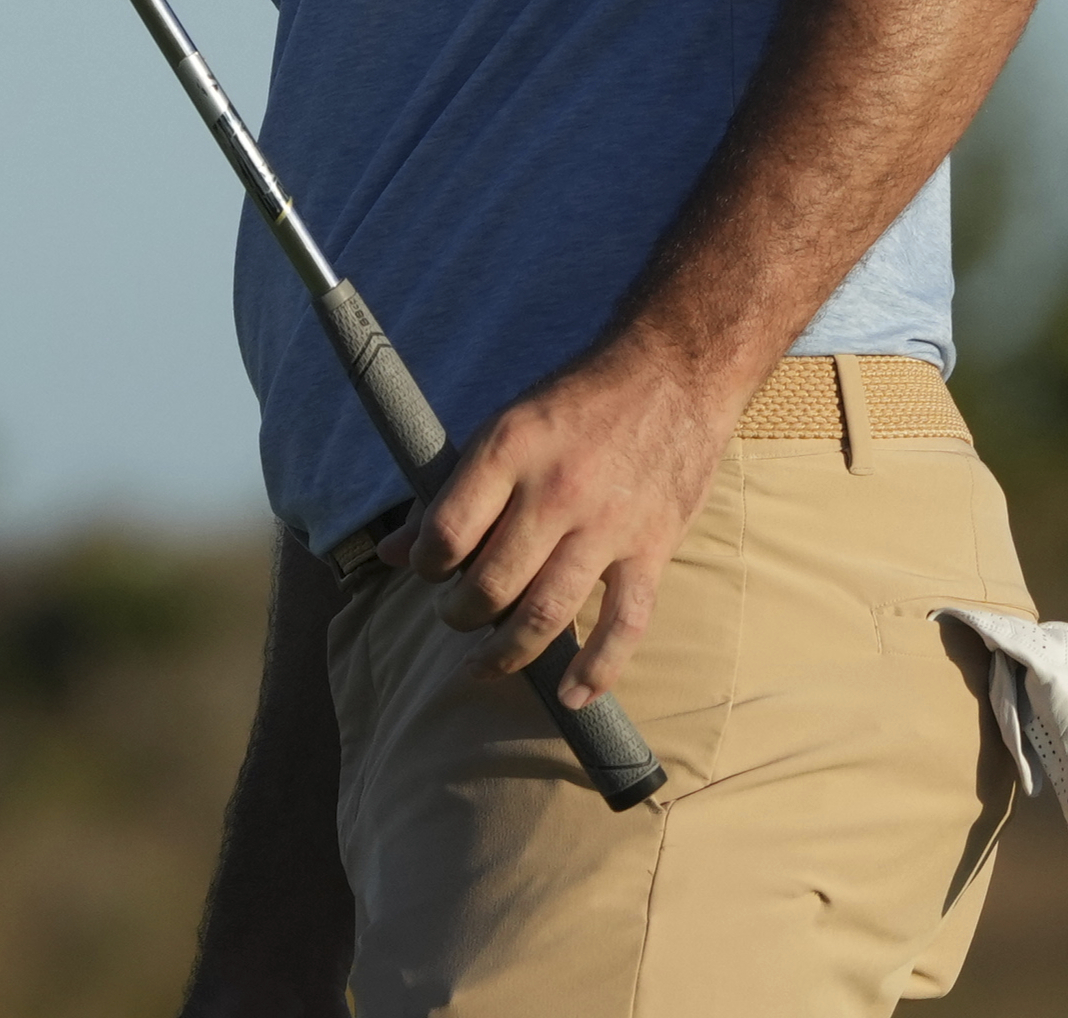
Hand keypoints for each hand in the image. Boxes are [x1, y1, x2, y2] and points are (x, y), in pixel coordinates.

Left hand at [381, 339, 734, 706]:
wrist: (672, 374)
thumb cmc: (577, 402)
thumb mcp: (504, 424)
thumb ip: (451, 491)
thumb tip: (395, 552)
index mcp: (509, 449)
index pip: (447, 532)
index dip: (426, 565)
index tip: (429, 570)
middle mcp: (556, 490)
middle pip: (491, 583)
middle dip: (460, 615)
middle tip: (454, 616)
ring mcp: (607, 525)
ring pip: (546, 614)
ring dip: (507, 651)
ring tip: (483, 662)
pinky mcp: (652, 548)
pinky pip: (624, 625)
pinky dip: (597, 668)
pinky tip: (572, 693)